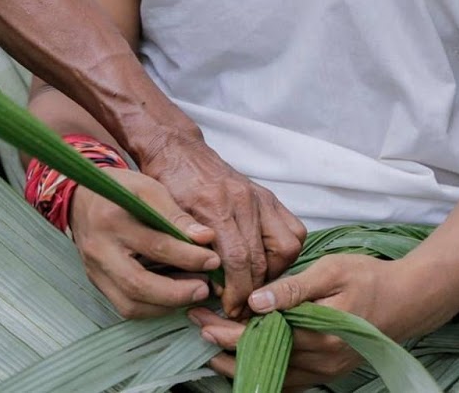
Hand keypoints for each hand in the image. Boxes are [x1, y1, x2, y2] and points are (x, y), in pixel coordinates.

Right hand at [69, 167, 221, 318]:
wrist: (82, 198)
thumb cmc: (121, 190)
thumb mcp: (148, 189)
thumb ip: (176, 215)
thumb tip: (206, 238)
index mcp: (112, 220)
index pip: (155, 245)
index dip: (189, 257)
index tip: (213, 260)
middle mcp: (99, 249)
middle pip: (137, 284)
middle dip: (176, 293)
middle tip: (204, 289)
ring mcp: (94, 270)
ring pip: (130, 304)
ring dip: (166, 305)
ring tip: (191, 294)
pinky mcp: (96, 282)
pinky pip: (125, 307)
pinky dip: (152, 308)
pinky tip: (171, 298)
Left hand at [136, 134, 306, 316]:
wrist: (177, 150)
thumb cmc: (167, 184)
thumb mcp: (166, 215)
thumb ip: (187, 246)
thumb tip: (208, 282)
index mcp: (215, 205)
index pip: (238, 258)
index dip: (237, 290)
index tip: (231, 308)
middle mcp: (243, 200)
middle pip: (263, 257)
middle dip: (254, 289)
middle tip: (242, 306)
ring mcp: (259, 196)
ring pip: (287, 245)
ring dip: (275, 272)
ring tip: (255, 284)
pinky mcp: (267, 196)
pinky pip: (292, 229)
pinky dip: (285, 252)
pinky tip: (267, 263)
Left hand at [192, 254, 441, 388]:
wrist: (410, 299)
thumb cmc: (369, 277)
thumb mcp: (329, 271)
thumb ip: (292, 289)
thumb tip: (255, 301)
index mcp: (320, 335)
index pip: (261, 338)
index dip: (226, 330)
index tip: (201, 317)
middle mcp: (323, 360)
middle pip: (263, 359)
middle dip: (225, 346)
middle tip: (197, 326)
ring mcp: (328, 370)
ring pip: (275, 375)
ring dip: (242, 362)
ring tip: (212, 347)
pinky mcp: (331, 371)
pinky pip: (293, 380)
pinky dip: (267, 371)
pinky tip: (246, 361)